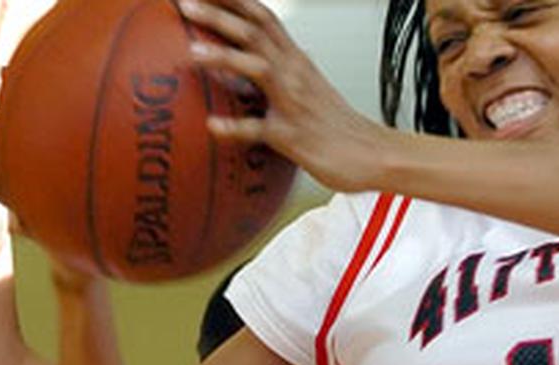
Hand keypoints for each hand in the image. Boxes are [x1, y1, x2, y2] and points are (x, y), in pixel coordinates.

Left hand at [179, 0, 389, 192]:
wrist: (374, 155)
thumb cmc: (339, 129)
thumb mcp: (309, 91)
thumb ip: (283, 75)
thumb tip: (255, 66)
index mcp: (297, 62)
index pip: (264, 18)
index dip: (234, 0)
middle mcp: (295, 74)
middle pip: (256, 32)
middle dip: (220, 13)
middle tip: (184, 2)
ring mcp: (293, 104)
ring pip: (258, 69)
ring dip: (225, 57)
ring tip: (192, 50)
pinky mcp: (292, 137)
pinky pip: (260, 130)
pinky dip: (235, 126)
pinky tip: (212, 125)